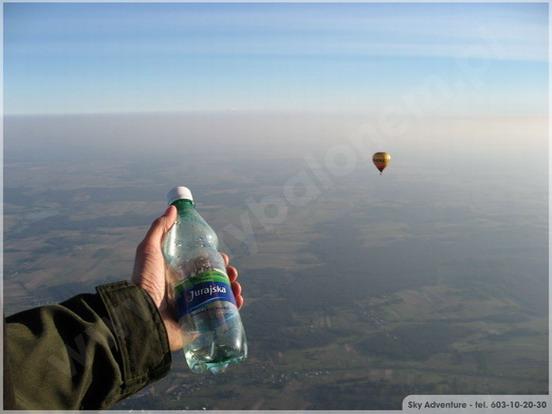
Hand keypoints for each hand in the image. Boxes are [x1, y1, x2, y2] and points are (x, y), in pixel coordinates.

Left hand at [132, 205, 243, 350]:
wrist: (143, 315)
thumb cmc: (145, 282)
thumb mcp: (150, 250)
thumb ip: (159, 229)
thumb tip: (172, 209)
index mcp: (177, 275)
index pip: (202, 265)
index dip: (215, 259)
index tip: (223, 256)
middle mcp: (187, 291)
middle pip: (214, 279)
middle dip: (228, 273)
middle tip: (232, 271)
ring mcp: (194, 308)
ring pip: (221, 296)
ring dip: (233, 288)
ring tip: (236, 286)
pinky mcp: (199, 324)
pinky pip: (221, 315)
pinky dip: (233, 307)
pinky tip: (238, 300)